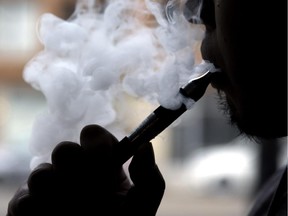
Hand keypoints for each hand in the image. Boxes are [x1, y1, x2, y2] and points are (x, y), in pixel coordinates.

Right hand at [7, 124, 164, 215]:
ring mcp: (51, 187)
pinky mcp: (28, 206)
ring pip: (41, 173)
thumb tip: (145, 146)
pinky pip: (24, 201)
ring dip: (56, 192)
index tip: (105, 157)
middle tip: (89, 187)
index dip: (97, 142)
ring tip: (73, 209)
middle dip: (76, 167)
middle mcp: (74, 171)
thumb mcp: (142, 205)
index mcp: (100, 164)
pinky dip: (36, 211)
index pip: (92, 135)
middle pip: (64, 149)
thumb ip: (149, 177)